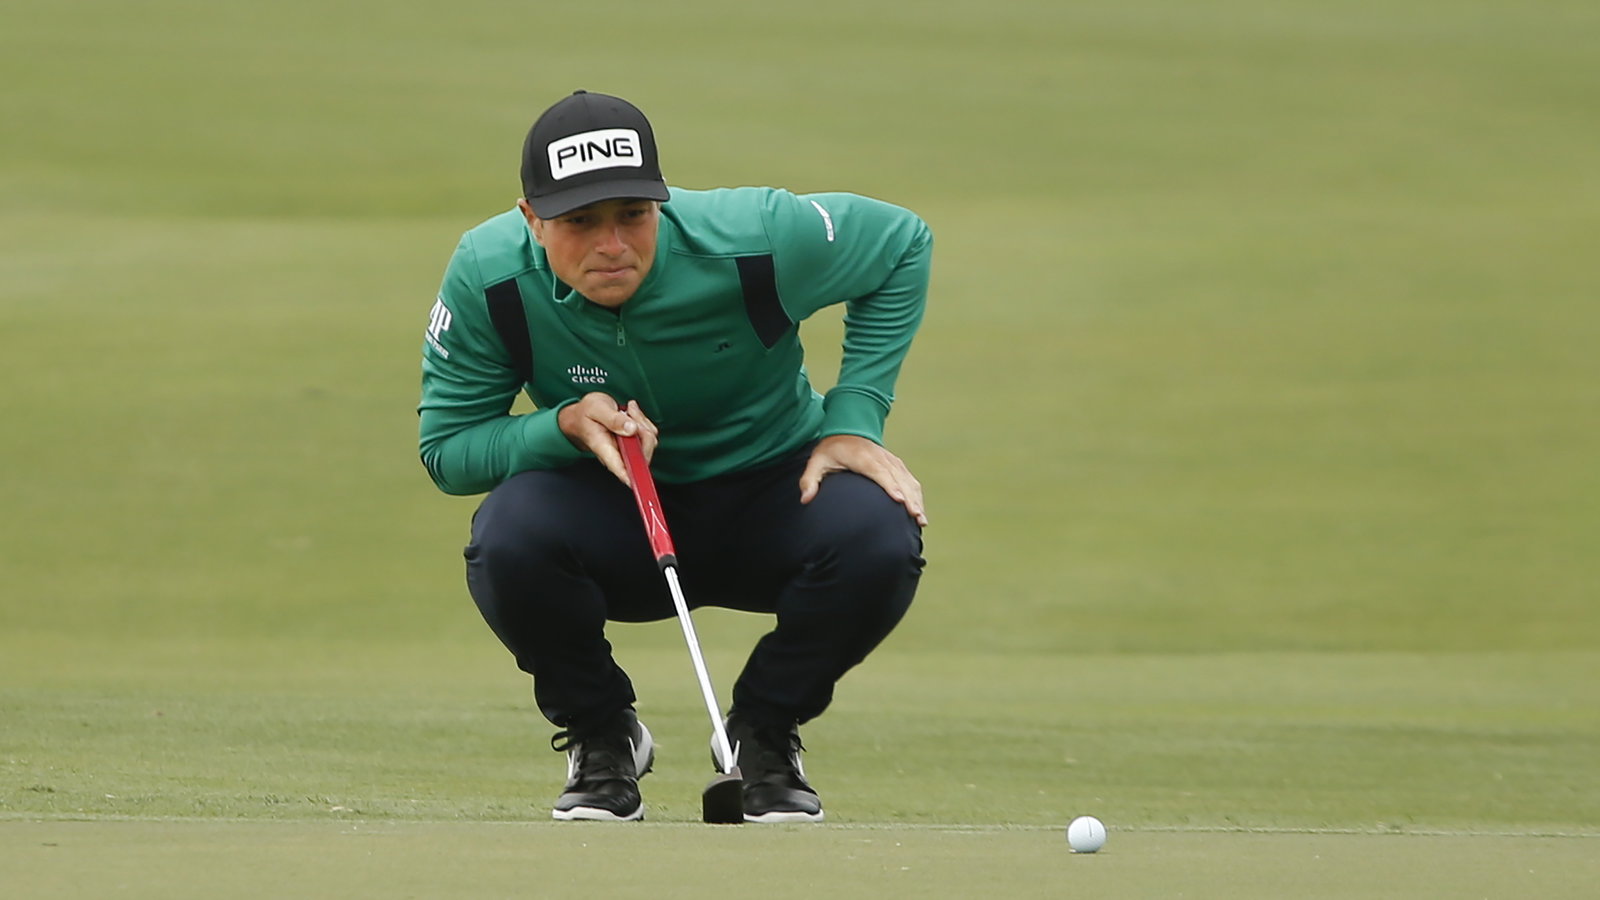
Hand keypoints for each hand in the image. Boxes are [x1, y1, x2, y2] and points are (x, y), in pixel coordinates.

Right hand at [558, 393, 658, 485]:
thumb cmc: (585, 413)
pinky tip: (630, 413)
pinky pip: (650, 433)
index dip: (633, 477)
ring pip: (649, 441)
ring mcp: (627, 449)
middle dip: (643, 430)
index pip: (620, 469)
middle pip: (643, 454)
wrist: (581, 412)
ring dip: (642, 422)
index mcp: (604, 448)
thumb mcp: (596, 409)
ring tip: (626, 412)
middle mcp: (617, 453)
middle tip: (628, 414)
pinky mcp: (634, 441)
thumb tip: (632, 430)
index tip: (642, 479)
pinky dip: (643, 421)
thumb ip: (614, 419)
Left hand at [799, 434, 926, 525]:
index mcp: (862, 457)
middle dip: (909, 499)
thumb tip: (805, 499)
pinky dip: (916, 494)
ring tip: (922, 520)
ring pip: (908, 480)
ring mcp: (890, 460)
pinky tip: (919, 510)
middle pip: (898, 479)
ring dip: (916, 499)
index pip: (879, 472)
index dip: (890, 486)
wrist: (846, 429)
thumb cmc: (830, 450)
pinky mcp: (896, 464)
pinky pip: (909, 479)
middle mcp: (880, 458)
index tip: (899, 500)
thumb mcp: (816, 462)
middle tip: (916, 517)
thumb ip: (809, 480)